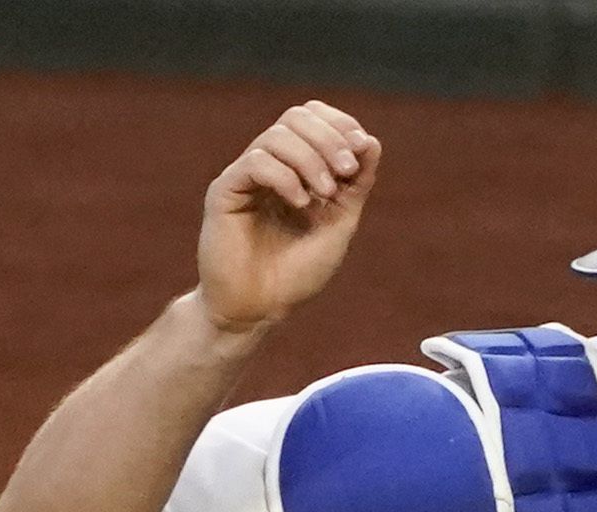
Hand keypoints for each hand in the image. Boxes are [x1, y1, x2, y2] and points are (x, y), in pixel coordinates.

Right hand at [197, 103, 381, 333]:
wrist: (259, 308)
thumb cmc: (296, 273)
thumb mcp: (339, 225)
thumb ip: (355, 185)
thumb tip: (371, 141)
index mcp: (297, 168)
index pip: (313, 118)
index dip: (340, 124)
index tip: (362, 150)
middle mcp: (271, 165)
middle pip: (296, 116)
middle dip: (329, 138)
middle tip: (347, 170)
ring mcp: (246, 176)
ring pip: (277, 136)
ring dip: (311, 160)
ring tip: (324, 195)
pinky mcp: (225, 190)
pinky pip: (256, 162)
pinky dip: (286, 177)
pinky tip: (300, 203)